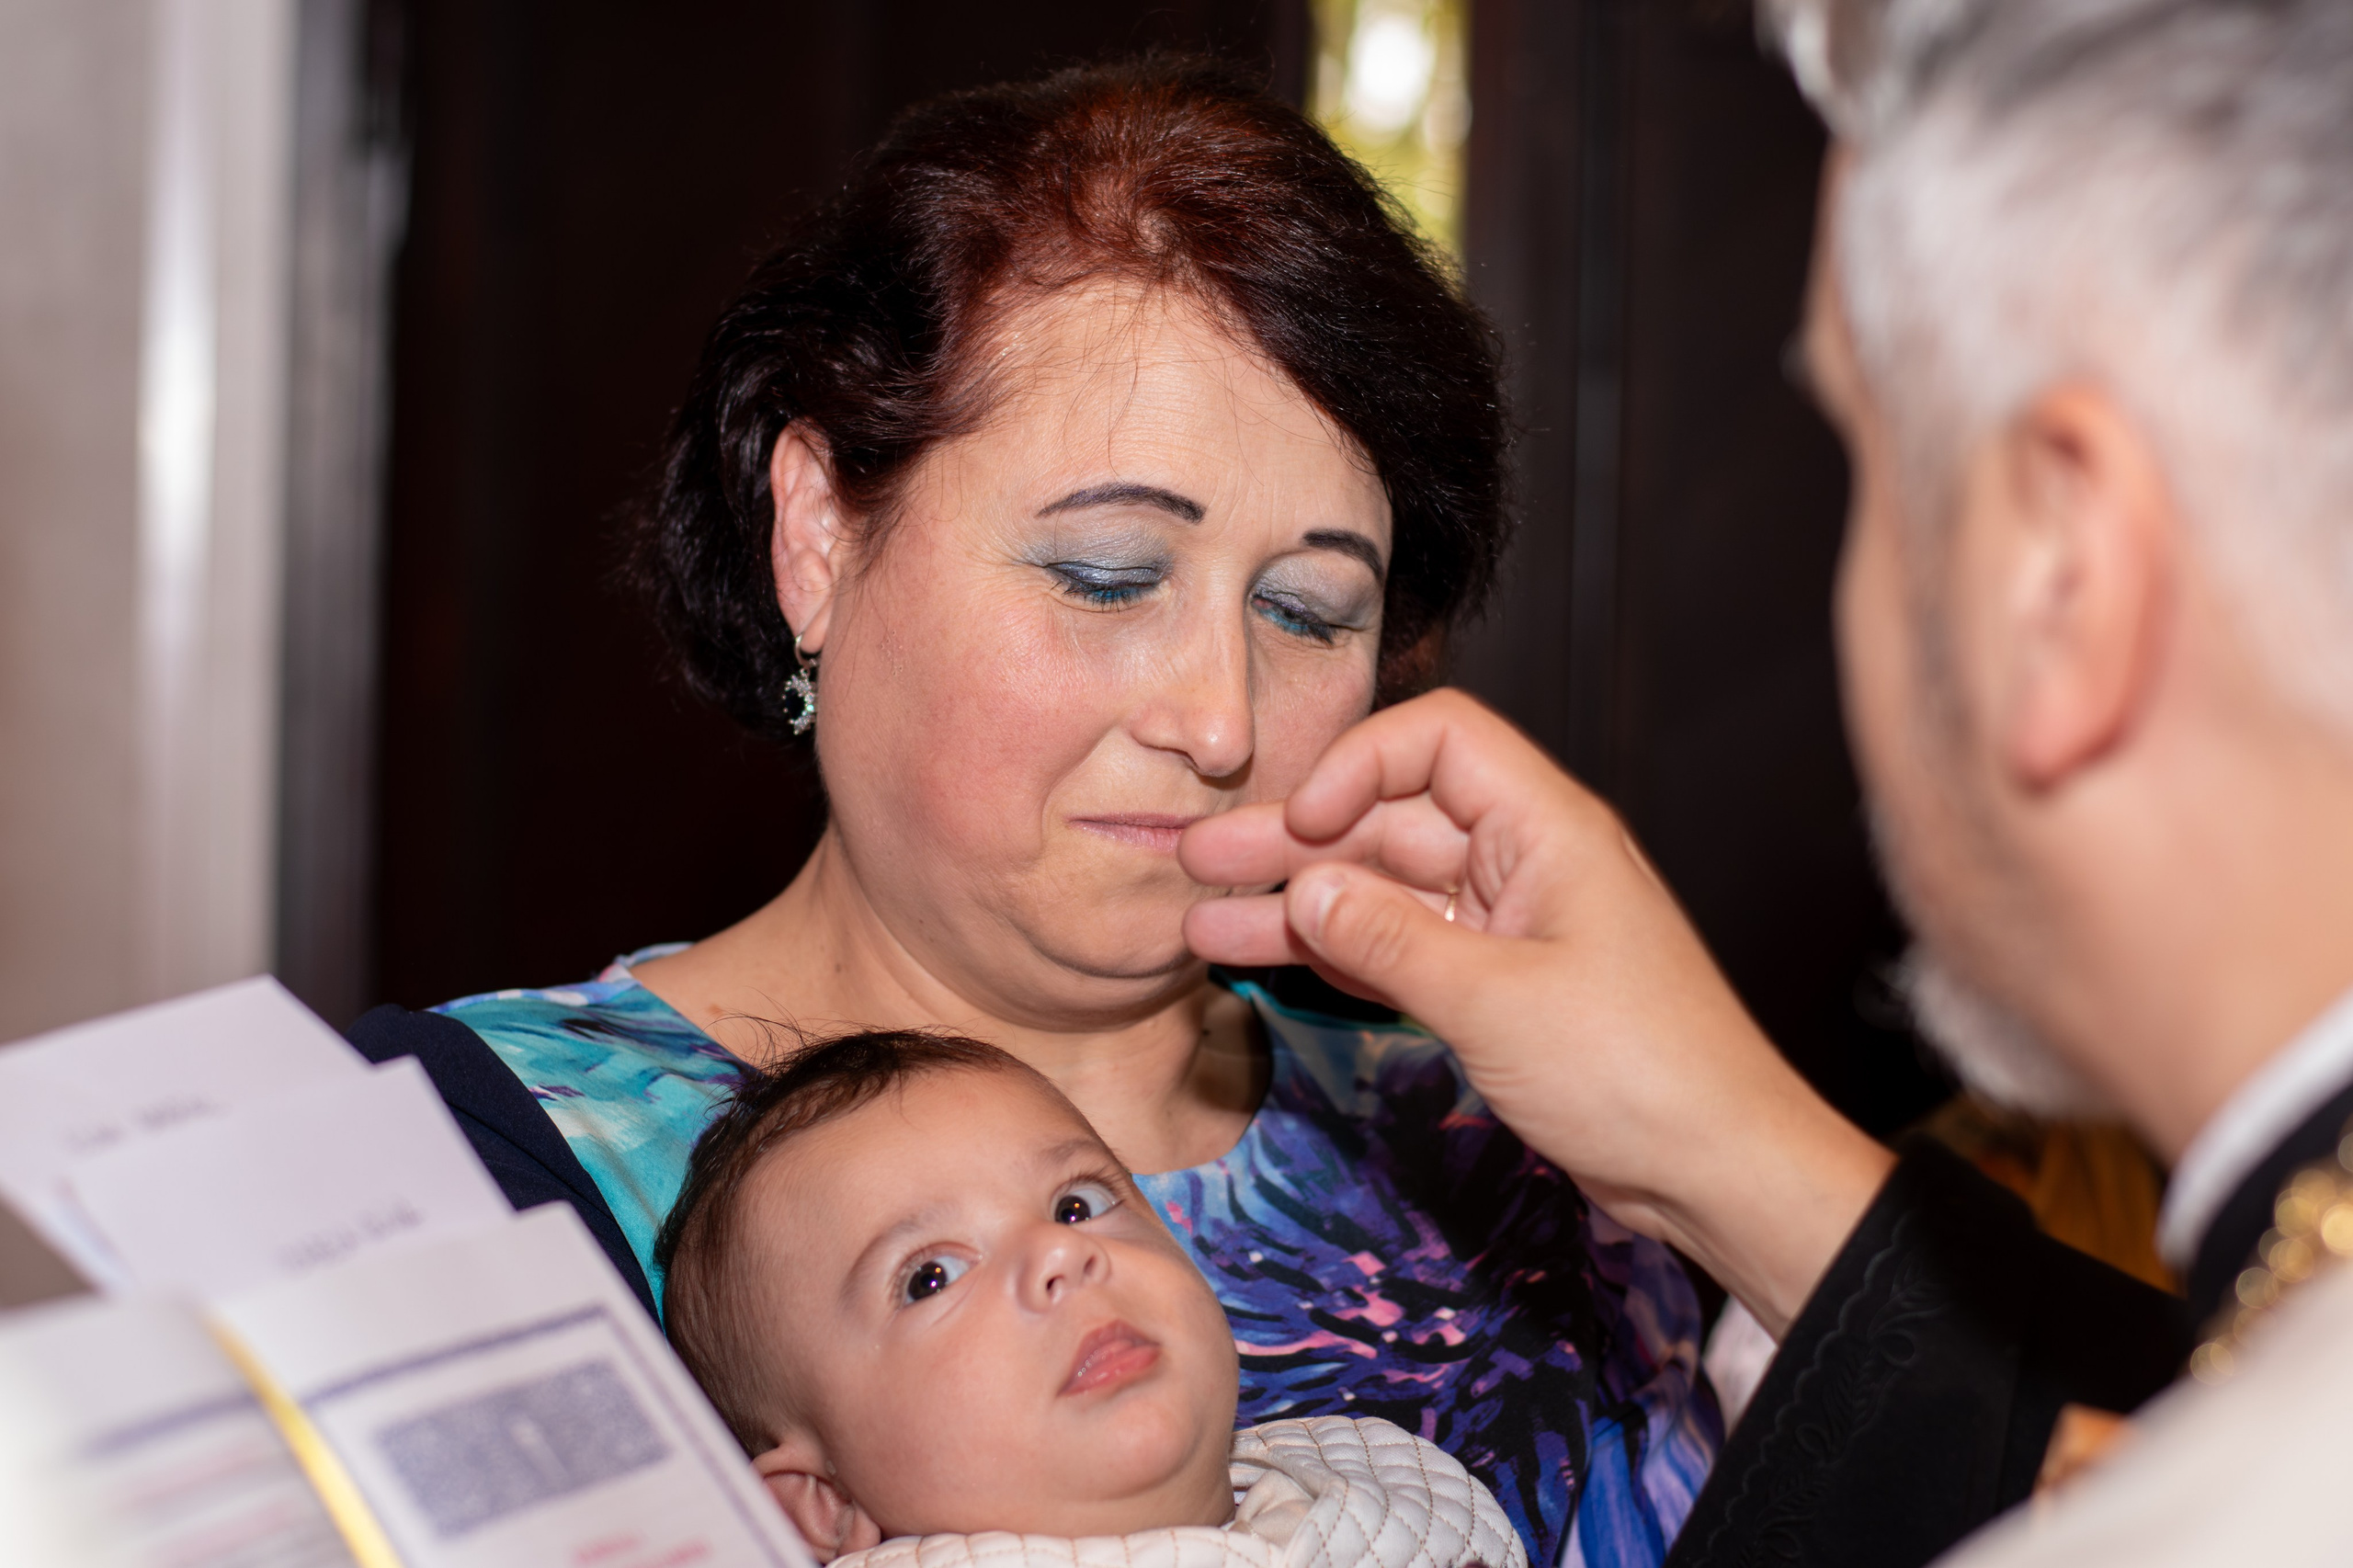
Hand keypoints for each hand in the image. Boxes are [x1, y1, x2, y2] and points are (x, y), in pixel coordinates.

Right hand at [1181, 689, 1891, 1335]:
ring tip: (1205, 923)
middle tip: (1201, 861)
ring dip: (1302, 905)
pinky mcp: (1500, 985)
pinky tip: (1276, 961)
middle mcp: (1524, 860)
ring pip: (1387, 891)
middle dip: (1296, 841)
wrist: (1720, 1168)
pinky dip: (1344, 953)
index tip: (1302, 825)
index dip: (1359, 766)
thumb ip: (1389, 940)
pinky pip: (1405, 948)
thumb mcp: (1495, 1001)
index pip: (1438, 741)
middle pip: (1393, 820)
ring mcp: (1510, 924)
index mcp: (1546, 827)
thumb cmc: (1641, 1072)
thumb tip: (1306, 892)